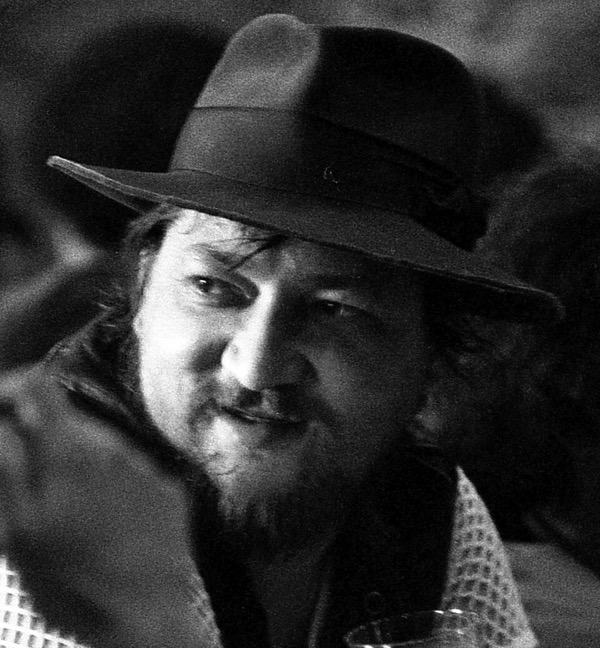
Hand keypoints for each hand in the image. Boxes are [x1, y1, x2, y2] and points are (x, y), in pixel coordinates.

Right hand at [0, 368, 219, 647]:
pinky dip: (115, 489)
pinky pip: (134, 474)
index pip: (40, 386)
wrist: (145, 619)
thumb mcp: (18, 528)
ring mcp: (147, 466)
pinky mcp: (170, 489)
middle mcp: (115, 446)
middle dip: (45, 443)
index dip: (14, 389)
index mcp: (69, 450)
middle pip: (70, 422)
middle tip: (32, 487)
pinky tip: (111, 528)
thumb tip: (2, 423)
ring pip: (102, 450)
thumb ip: (7, 465)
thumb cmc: (71, 582)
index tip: (3, 411)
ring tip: (75, 519)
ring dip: (81, 470)